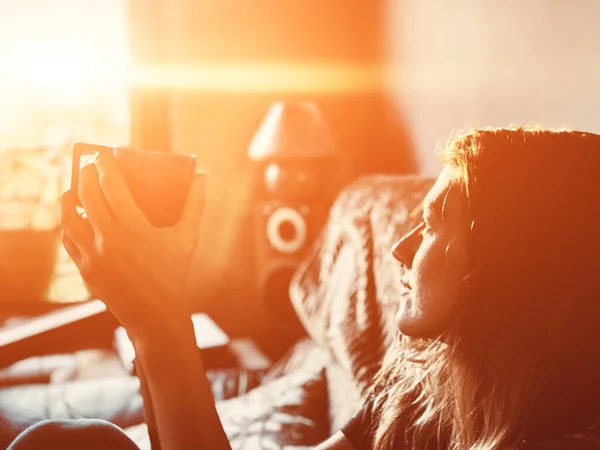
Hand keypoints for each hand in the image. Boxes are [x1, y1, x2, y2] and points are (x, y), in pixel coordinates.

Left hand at [61, 152, 204, 335]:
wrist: (156, 315)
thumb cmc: (175, 274)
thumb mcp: (187, 238)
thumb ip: (195, 205)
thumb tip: (202, 177)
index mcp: (133, 227)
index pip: (111, 186)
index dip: (104, 166)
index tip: (103, 153)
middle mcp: (108, 239)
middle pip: (87, 196)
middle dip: (85, 175)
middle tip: (90, 165)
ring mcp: (93, 255)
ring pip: (69, 218)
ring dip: (70, 198)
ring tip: (74, 189)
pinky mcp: (86, 270)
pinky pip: (69, 240)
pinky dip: (68, 225)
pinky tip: (73, 218)